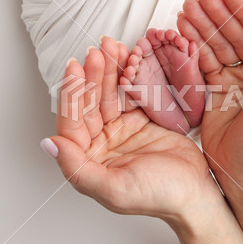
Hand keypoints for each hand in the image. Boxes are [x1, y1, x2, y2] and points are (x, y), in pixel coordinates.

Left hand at [41, 37, 242, 243]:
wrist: (194, 191)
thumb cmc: (158, 196)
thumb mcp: (115, 189)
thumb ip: (78, 170)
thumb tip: (48, 144)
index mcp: (87, 160)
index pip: (72, 123)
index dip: (72, 94)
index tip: (75, 68)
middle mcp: (99, 142)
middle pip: (89, 103)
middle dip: (92, 76)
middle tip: (97, 51)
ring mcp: (119, 129)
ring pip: (109, 94)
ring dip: (109, 71)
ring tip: (112, 47)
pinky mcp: (138, 119)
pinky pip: (130, 93)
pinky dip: (129, 76)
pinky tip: (127, 59)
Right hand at [178, 0, 242, 243]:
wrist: (240, 173)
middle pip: (237, 33)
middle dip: (219, 13)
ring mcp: (234, 77)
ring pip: (218, 43)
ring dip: (203, 24)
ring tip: (188, 7)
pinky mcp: (215, 86)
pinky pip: (204, 60)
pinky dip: (193, 44)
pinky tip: (184, 28)